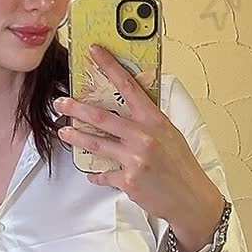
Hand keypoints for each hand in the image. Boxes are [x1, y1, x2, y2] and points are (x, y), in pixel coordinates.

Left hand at [54, 46, 226, 251]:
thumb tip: (130, 107)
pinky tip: (92, 175)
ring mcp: (135, 159)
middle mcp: (144, 137)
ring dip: (76, 137)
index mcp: (155, 120)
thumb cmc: (181, 166)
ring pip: (96, 144)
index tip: (94, 52)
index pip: (129, 86)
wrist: (191, 198)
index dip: (110, 67)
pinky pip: (104, 175)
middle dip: (77, 108)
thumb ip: (149, 121)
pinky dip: (97, 176)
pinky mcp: (128, 180)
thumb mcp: (170, 135)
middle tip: (61, 102)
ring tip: (64, 130)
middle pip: (102, 117)